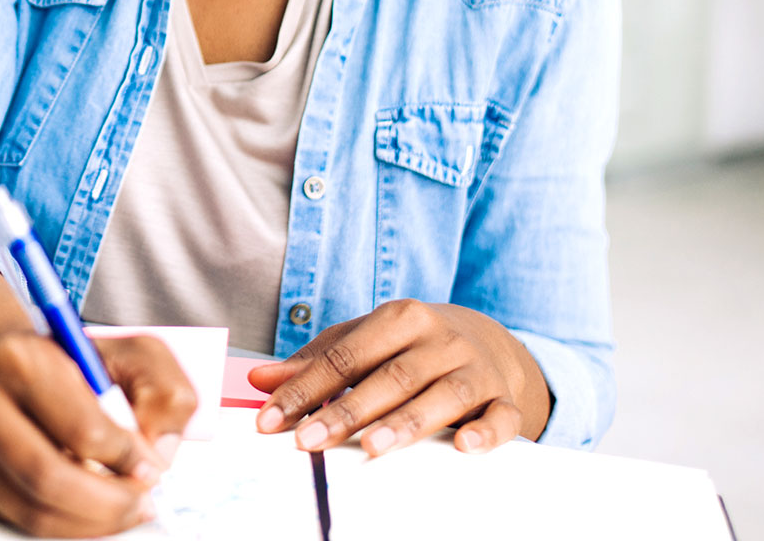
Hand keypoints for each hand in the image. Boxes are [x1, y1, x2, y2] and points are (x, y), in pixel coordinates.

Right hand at [0, 332, 197, 536]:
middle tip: (139, 500)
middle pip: (47, 478)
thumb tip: (159, 450)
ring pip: (30, 511)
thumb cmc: (73, 361)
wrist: (12, 364)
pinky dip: (60, 525)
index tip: (149, 467)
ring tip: (120, 507)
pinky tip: (85, 507)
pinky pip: (15, 521)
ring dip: (87, 522)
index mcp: (18, 357)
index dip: (124, 457)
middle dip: (107, 502)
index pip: (78, 427)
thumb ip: (161, 391)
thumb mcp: (130, 354)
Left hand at [247, 299, 550, 457]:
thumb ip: (315, 361)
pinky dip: (486, 432)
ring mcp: (473, 368)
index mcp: (399, 317)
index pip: (345, 355)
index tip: (272, 419)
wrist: (486, 339)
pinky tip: (465, 447)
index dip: (306, 387)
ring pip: (440, 395)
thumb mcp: (364, 340)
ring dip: (407, 422)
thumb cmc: (410, 345)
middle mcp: (438, 338)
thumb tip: (260, 380)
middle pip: (389, 376)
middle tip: (309, 441)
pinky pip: (499, 416)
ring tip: (372, 446)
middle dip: (346, 410)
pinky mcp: (502, 398)